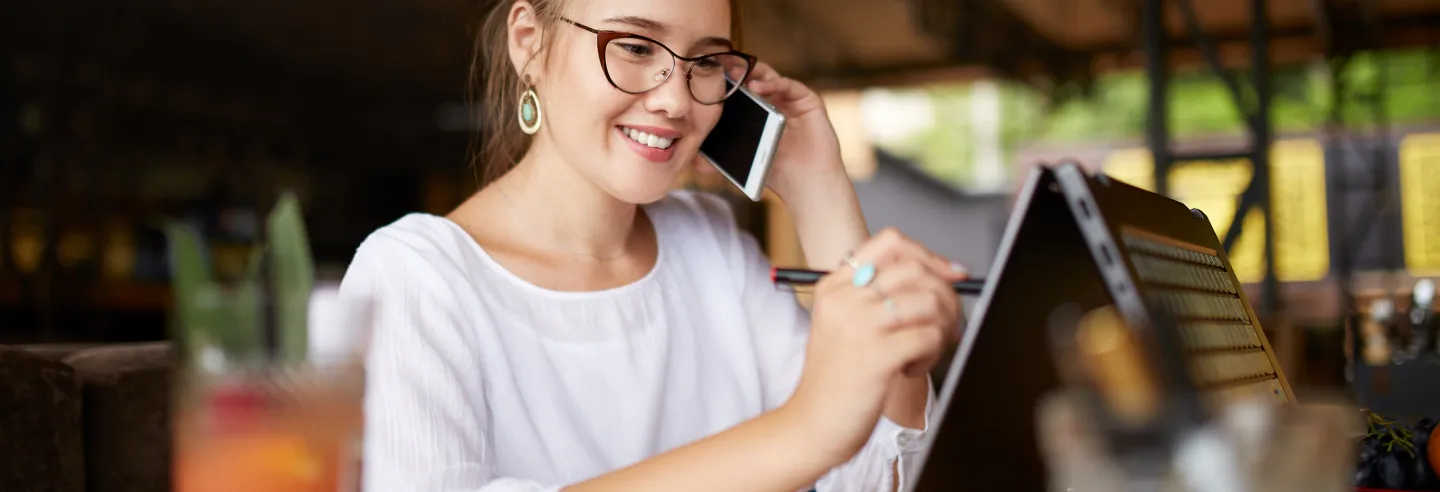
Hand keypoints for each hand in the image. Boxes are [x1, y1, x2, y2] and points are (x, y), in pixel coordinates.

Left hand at [692, 62, 845, 203]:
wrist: (807, 186)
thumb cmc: (778, 174)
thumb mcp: (744, 162)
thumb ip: (720, 160)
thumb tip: (693, 162)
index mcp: (760, 112)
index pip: (741, 90)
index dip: (725, 82)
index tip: (705, 75)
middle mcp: (777, 101)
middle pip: (754, 78)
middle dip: (736, 72)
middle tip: (717, 66)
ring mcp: (792, 100)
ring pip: (770, 77)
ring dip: (751, 73)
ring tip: (734, 74)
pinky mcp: (809, 100)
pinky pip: (788, 84)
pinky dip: (772, 83)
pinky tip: (756, 86)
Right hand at [783, 228, 966, 464]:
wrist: (812, 425)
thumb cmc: (835, 380)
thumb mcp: (842, 324)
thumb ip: (876, 296)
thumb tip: (940, 275)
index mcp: (834, 286)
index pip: (890, 243)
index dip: (929, 255)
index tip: (951, 273)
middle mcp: (844, 299)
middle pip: (915, 269)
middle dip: (945, 295)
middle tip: (947, 323)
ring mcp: (859, 325)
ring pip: (928, 301)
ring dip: (941, 326)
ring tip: (927, 349)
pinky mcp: (876, 355)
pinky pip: (928, 337)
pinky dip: (933, 353)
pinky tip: (914, 367)